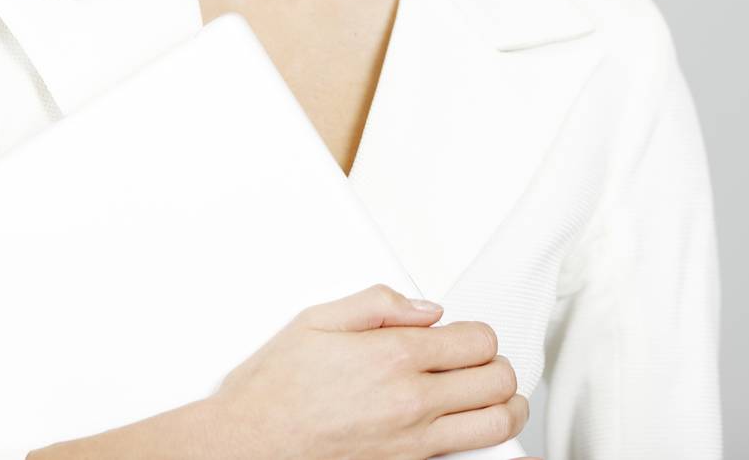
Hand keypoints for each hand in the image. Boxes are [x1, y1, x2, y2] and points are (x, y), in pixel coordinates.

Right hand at [30, 282, 532, 459]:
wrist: (244, 446)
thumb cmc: (272, 391)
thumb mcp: (316, 320)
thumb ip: (378, 304)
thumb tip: (425, 307)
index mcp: (394, 356)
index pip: (478, 340)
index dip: (480, 333)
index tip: (467, 335)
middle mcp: (411, 403)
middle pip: (497, 381)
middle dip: (498, 367)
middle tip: (482, 363)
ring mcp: (412, 445)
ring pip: (495, 425)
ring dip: (504, 407)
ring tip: (493, 397)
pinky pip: (464, 457)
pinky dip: (475, 442)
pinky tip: (465, 430)